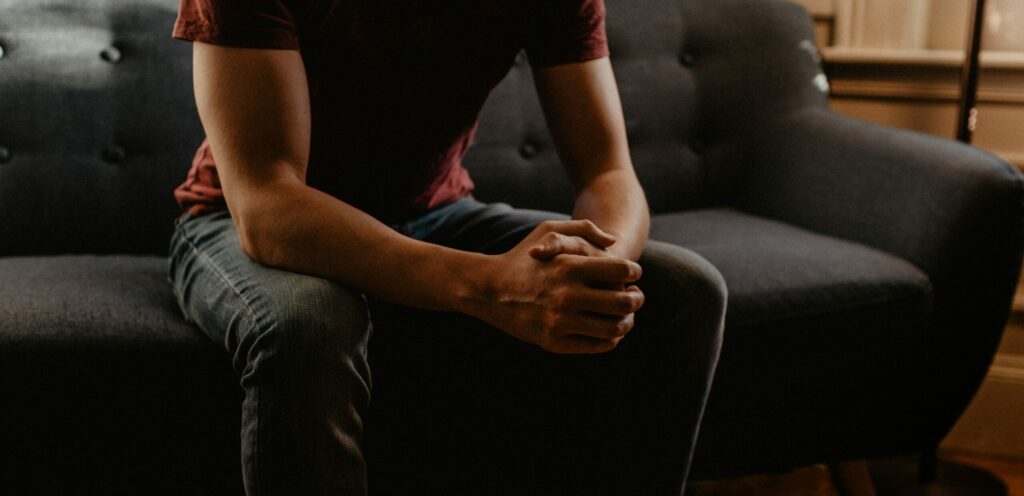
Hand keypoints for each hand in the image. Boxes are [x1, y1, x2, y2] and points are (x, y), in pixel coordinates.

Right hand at [471, 219, 644, 353]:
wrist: (489, 289)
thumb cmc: (522, 256)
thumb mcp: (548, 229)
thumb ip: (584, 229)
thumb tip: (614, 242)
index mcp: (569, 266)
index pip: (621, 272)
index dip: (634, 273)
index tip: (634, 276)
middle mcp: (567, 295)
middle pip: (623, 302)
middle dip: (637, 299)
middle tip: (636, 297)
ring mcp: (560, 322)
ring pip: (614, 328)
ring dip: (627, 322)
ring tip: (626, 316)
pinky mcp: (554, 342)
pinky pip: (596, 345)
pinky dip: (610, 340)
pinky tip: (610, 331)